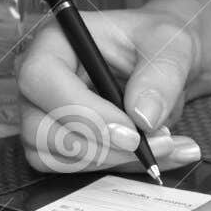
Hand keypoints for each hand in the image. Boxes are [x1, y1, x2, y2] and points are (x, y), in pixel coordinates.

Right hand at [16, 0, 210, 174]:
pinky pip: (73, 169)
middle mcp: (40, 80)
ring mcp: (43, 115)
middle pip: (39, 128)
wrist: (164, 63)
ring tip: (165, 145)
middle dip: (100, 147)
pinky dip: (117, 168)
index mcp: (55, 41)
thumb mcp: (170, 45)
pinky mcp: (59, 143)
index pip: (40, 79)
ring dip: (111, 161)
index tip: (130, 131)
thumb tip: (143, 117)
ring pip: (54, 157)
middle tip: (155, 143)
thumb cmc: (157, 42)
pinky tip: (154, 155)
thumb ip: (161, 76)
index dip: (81, 111)